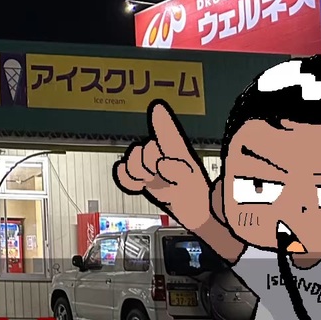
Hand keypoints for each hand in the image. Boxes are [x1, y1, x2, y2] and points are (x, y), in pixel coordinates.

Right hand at [113, 101, 210, 216]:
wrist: (195, 212)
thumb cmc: (198, 195)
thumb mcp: (190, 183)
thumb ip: (178, 171)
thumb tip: (161, 164)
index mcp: (176, 150)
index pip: (166, 134)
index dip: (161, 122)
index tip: (157, 107)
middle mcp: (161, 155)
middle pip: (141, 151)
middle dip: (147, 166)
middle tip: (161, 178)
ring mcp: (150, 166)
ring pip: (130, 162)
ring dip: (138, 174)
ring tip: (152, 182)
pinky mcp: (142, 178)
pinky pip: (122, 172)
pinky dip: (126, 179)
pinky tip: (138, 186)